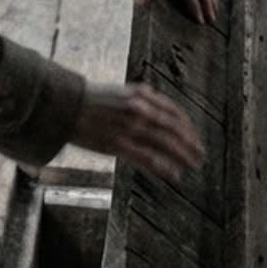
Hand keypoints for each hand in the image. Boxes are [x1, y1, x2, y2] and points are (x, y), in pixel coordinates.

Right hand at [71, 81, 204, 179]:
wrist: (65, 104)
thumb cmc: (89, 100)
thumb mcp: (119, 92)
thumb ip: (139, 99)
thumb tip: (156, 105)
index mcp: (140, 94)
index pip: (173, 111)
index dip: (187, 126)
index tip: (195, 137)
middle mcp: (139, 109)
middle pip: (174, 128)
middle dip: (190, 143)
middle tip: (201, 155)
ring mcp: (129, 127)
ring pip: (165, 143)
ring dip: (183, 156)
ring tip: (194, 165)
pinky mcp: (118, 144)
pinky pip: (147, 158)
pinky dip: (164, 167)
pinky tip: (174, 175)